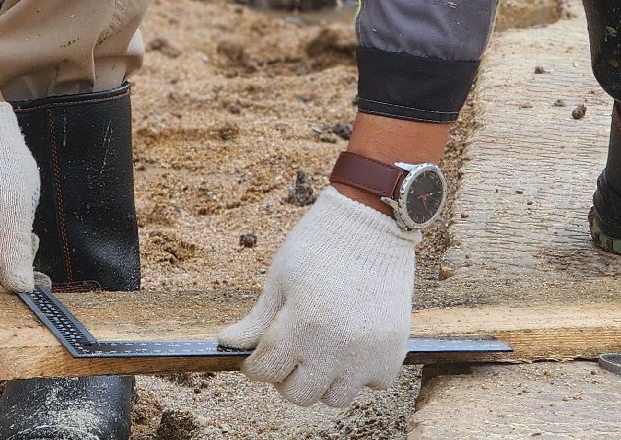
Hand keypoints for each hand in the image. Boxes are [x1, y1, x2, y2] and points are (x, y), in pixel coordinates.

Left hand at [218, 187, 418, 407]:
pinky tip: (353, 344)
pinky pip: (371, 384)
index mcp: (302, 324)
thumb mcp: (280, 278)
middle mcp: (335, 347)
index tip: (258, 354)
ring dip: (323, 379)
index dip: (255, 364)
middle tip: (290, 352)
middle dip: (286, 376)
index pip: (266, 370)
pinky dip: (360, 372)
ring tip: (322, 349)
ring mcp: (367, 355)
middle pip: (299, 394)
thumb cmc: (320, 246)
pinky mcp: (393, 353)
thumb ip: (257, 320)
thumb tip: (228, 343)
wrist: (372, 224)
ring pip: (335, 397)